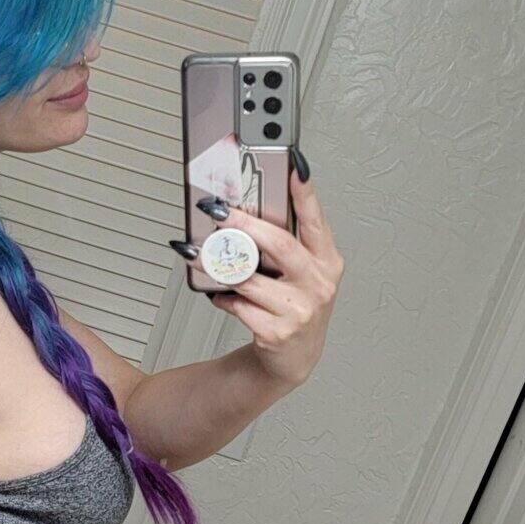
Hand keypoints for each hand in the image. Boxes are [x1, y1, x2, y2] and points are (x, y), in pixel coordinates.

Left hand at [209, 162, 341, 389]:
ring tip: (198, 254)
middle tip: (217, 211)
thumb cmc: (294, 306)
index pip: (316, 221)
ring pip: (250, 277)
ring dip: (217, 264)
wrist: (294, 358)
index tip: (294, 165)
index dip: (305, 193)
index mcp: (327, 261)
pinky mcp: (277, 332)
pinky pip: (240, 305)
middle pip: (279, 244)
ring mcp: (300, 310)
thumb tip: (243, 213)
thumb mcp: (301, 274)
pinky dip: (223, 297)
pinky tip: (220, 294)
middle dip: (243, 224)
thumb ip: (285, 245)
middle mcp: (318, 283)